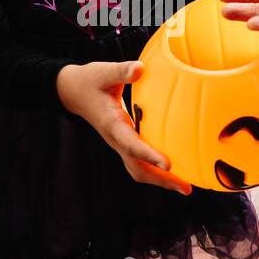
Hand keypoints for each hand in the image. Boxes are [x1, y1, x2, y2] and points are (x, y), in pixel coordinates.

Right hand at [57, 61, 191, 194]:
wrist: (73, 92)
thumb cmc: (90, 80)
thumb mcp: (103, 72)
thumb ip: (121, 71)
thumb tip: (140, 69)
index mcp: (112, 124)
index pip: (131, 144)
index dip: (149, 155)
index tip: (168, 164)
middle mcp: (116, 139)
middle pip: (137, 168)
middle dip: (161, 180)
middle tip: (186, 188)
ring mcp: (119, 143)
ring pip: (138, 170)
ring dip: (160, 180)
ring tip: (184, 187)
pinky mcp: (123, 142)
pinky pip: (140, 162)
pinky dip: (156, 171)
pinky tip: (175, 170)